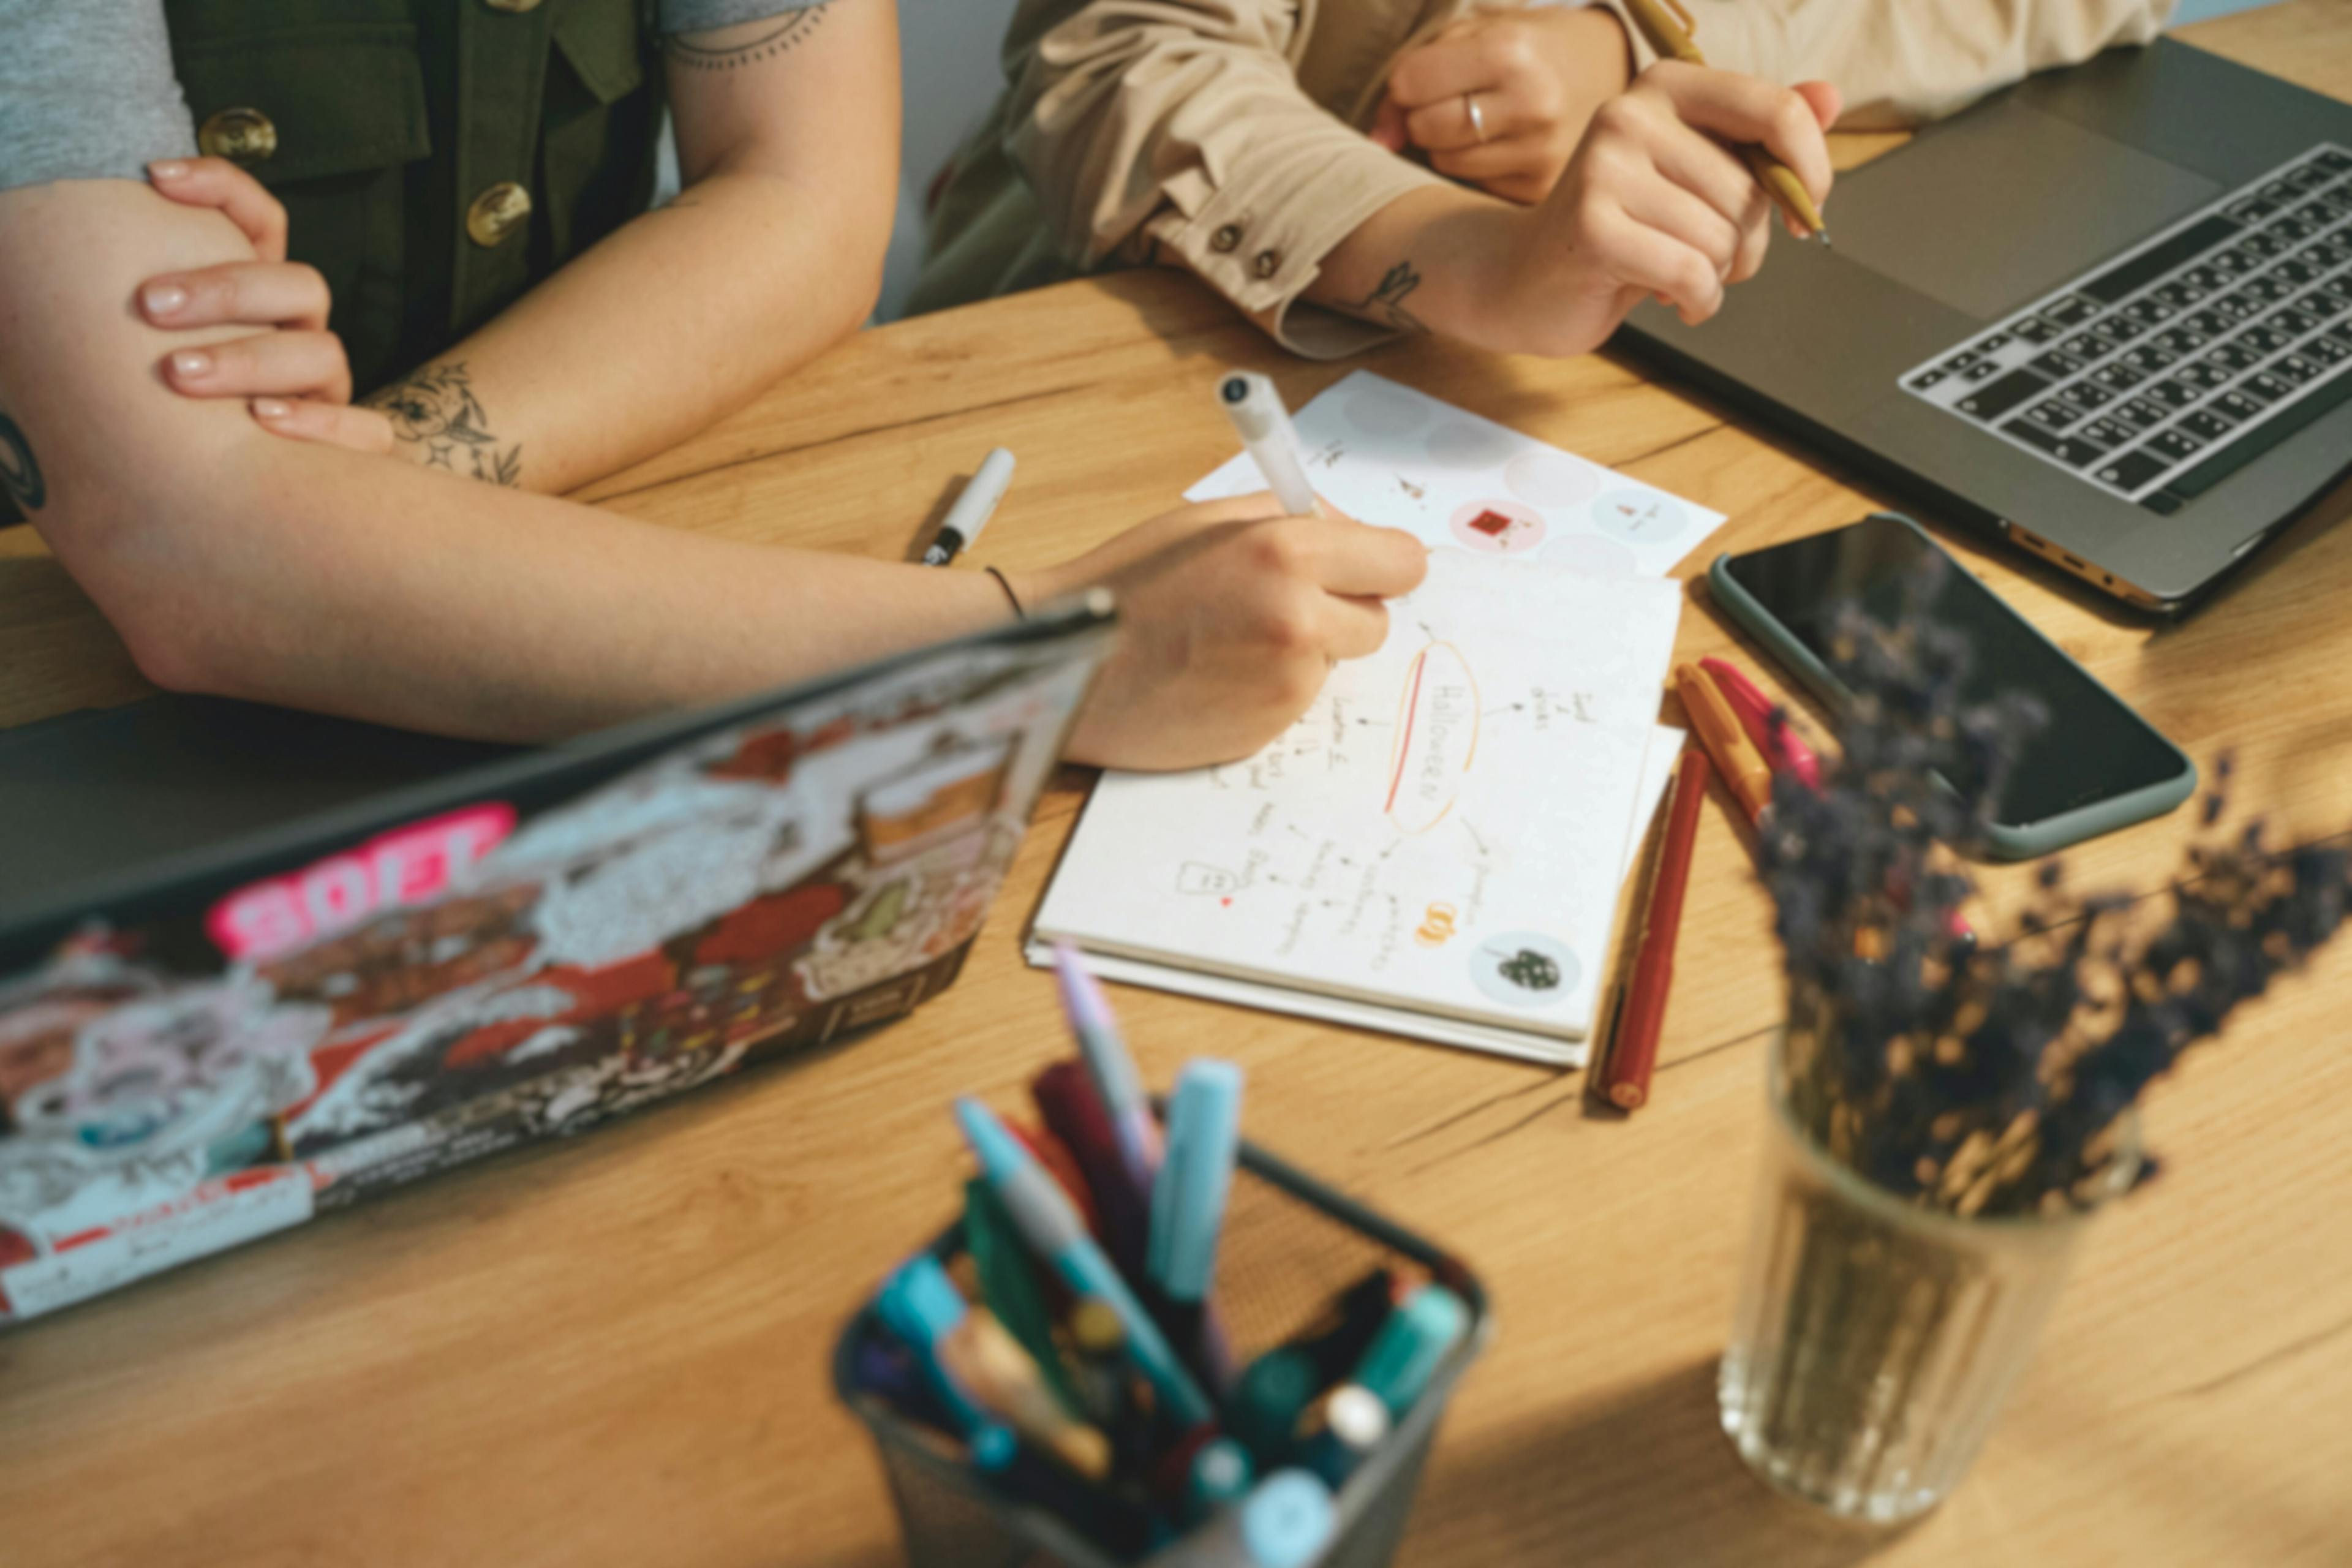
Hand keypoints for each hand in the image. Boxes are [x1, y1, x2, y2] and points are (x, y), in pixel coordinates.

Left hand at [139, 158, 392, 454]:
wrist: (222, 496)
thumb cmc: (174, 414)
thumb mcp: (159, 347)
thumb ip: (154, 303)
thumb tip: (115, 223)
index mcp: (262, 297)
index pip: (265, 221)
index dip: (222, 189)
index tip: (156, 177)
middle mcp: (302, 335)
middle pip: (299, 286)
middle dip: (225, 290)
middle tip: (151, 304)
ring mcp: (328, 391)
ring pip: (323, 354)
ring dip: (250, 360)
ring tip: (180, 374)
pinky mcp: (354, 446)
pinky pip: (367, 432)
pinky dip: (317, 425)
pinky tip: (260, 423)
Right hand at [1012, 495, 1428, 770]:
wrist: (1072, 661)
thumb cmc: (1131, 583)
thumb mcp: (1209, 520)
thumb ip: (1291, 517)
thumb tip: (1351, 532)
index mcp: (1288, 552)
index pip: (1403, 562)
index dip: (1383, 564)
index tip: (1364, 568)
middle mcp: (1299, 621)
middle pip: (1378, 620)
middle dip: (1343, 609)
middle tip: (1283, 601)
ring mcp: (1287, 684)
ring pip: (1336, 662)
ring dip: (1304, 650)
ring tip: (1231, 638)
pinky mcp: (1269, 729)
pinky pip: (1297, 700)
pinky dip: (1270, 687)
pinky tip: (1218, 673)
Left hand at [1374, 6, 1633, 205]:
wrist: (1604, 67)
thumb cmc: (1525, 47)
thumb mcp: (1473, 35)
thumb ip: (1413, 74)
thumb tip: (1380, 140)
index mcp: (1510, 52)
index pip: (1410, 84)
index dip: (1407, 81)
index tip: (1427, 76)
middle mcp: (1530, 104)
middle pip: (1425, 128)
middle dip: (1425, 114)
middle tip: (1456, 98)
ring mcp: (1541, 152)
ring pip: (1445, 162)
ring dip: (1448, 143)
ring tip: (1483, 119)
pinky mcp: (1542, 188)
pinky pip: (1474, 185)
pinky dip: (1477, 167)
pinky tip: (1504, 143)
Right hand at [1473, 62, 1839, 355]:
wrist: (1524, 277)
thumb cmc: (1622, 225)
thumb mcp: (1695, 172)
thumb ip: (1760, 134)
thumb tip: (1832, 96)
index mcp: (1666, 87)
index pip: (1775, 111)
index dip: (1810, 168)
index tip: (1807, 207)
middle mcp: (1631, 114)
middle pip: (1751, 191)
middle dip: (1748, 243)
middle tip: (1711, 259)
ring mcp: (1606, 169)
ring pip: (1723, 239)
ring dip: (1717, 276)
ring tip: (1677, 275)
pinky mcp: (1594, 227)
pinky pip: (1691, 274)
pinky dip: (1696, 302)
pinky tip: (1669, 299)